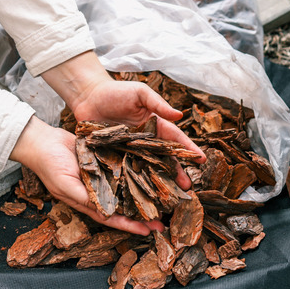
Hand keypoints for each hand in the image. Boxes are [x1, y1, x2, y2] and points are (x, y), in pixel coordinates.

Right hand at [10, 117, 164, 234]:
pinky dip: (137, 170)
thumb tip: (104, 213)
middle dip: (142, 214)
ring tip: (164, 198)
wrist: (42, 140)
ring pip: (128, 187)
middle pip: (125, 205)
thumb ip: (84, 198)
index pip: (113, 218)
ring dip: (144, 193)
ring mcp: (103, 175)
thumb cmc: (49, 165)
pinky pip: (125, 166)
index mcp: (88, 201)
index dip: (130, 226)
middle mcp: (98, 190)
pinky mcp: (106, 159)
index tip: (148, 232)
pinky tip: (153, 172)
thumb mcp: (65, 184)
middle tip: (163, 221)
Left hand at [40, 51, 205, 188]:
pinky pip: (127, 170)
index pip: (176, 139)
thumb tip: (179, 115)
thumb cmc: (116, 92)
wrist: (88, 97)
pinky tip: (140, 193)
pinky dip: (134, 181)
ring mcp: (131, 150)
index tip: (202, 159)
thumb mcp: (140, 93)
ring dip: (158, 181)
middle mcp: (146, 141)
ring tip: (167, 196)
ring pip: (148, 168)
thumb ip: (158, 104)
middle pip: (165, 159)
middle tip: (187, 188)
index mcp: (156, 125)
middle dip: (177, 172)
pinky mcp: (116, 156)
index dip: (189, 149)